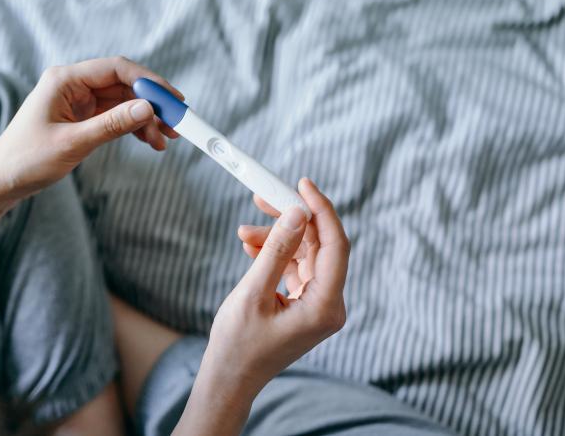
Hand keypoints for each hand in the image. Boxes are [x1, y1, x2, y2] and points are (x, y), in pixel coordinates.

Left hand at [0, 56, 182, 199]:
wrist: (2, 181)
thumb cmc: (27, 159)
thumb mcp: (73, 143)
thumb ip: (112, 124)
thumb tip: (148, 109)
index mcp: (65, 79)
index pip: (117, 69)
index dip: (149, 82)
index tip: (173, 99)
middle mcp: (74, 84)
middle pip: (125, 84)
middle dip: (153, 104)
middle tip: (177, 124)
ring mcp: (80, 101)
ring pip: (125, 102)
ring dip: (147, 119)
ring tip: (166, 140)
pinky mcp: (84, 117)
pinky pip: (118, 116)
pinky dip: (135, 128)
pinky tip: (150, 141)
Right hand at [174, 178, 349, 435]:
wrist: (229, 379)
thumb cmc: (238, 346)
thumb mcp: (253, 293)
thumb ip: (277, 250)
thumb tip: (297, 213)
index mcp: (325, 306)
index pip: (336, 245)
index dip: (321, 210)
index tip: (302, 184)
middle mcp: (329, 304)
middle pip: (320, 246)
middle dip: (291, 220)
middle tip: (264, 198)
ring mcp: (317, 305)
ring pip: (304, 255)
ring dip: (276, 238)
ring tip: (243, 233)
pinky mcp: (303, 304)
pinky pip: (294, 268)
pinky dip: (275, 255)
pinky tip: (251, 247)